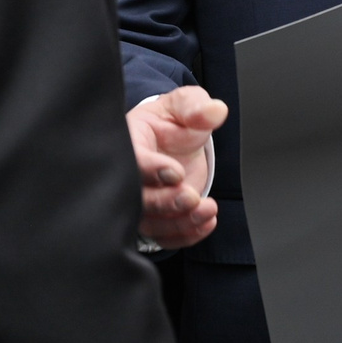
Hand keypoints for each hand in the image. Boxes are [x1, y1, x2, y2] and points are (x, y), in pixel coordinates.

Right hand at [128, 88, 220, 249]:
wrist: (175, 143)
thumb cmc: (173, 122)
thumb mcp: (186, 105)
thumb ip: (197, 107)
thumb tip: (215, 111)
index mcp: (128, 143)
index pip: (130, 161)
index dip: (150, 170)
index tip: (177, 172)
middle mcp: (127, 177)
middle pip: (136, 200)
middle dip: (166, 202)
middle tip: (192, 196)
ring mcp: (138, 202)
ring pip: (151, 224)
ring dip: (181, 222)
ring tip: (208, 210)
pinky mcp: (154, 220)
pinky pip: (165, 237)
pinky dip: (187, 235)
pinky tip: (207, 222)